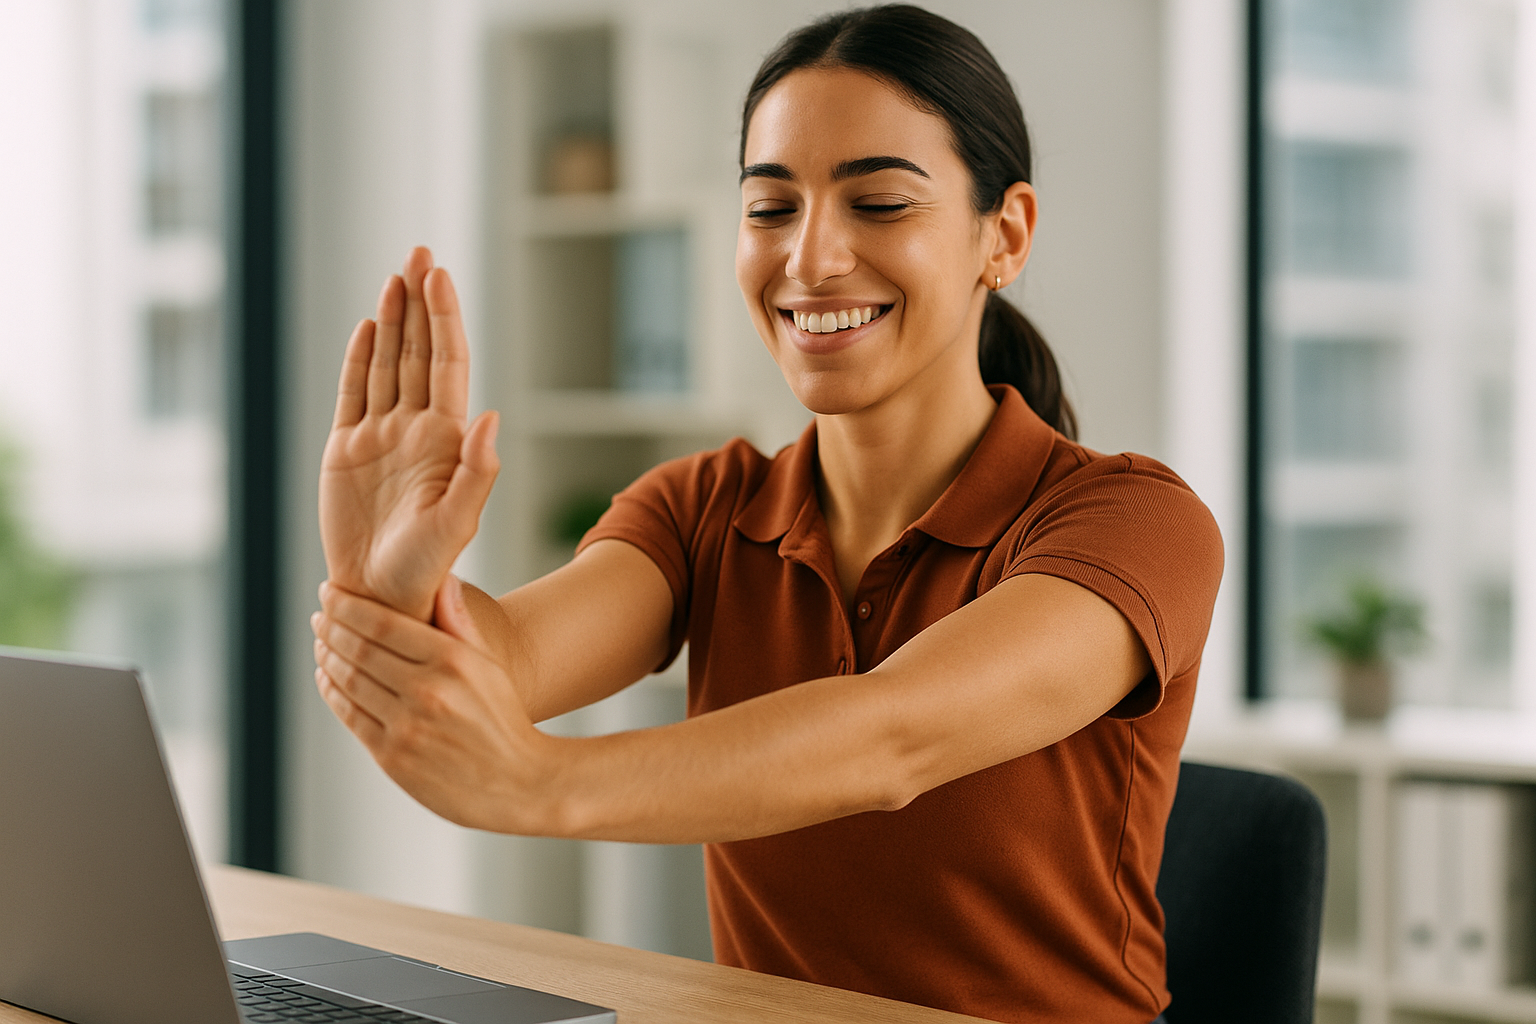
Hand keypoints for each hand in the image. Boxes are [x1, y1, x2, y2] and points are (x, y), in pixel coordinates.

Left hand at [311, 576, 548, 832]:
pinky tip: (326, 677)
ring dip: (327, 657)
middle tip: (319, 615)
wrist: (519, 783)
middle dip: (331, 627)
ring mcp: (407, 726)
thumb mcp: (491, 665)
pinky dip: (331, 692)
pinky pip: (350, 716)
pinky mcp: (393, 757)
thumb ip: (460, 623)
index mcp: (453, 661)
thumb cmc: (504, 720)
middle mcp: (427, 691)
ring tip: (321, 642)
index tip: (329, 593)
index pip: (383, 623)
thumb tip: (442, 579)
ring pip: (349, 681)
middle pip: (359, 649)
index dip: (347, 605)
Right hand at [319, 247, 498, 620]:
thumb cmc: (426, 569)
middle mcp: (416, 430)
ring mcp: (381, 438)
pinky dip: (360, 359)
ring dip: (393, 319)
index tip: (439, 276)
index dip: (443, 319)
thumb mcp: (458, 524)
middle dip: (421, 301)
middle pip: (418, 351)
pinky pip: (354, 394)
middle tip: (421, 252)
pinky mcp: (346, 451)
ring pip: (387, 364)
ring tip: (398, 274)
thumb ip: (478, 472)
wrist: (379, 596)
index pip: (446, 364)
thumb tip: (492, 417)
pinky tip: (369, 326)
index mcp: (446, 440)